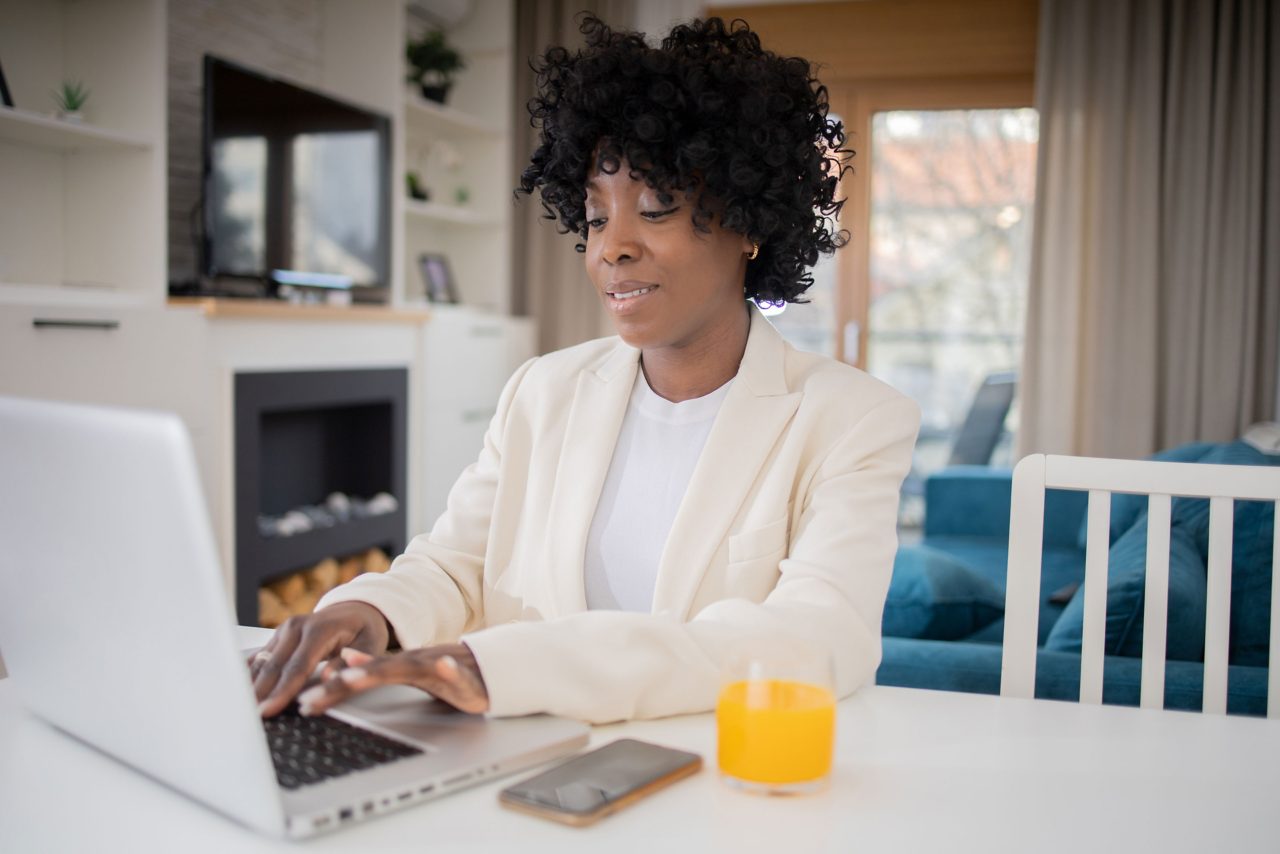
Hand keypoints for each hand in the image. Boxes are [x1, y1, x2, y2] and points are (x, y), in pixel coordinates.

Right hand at [249, 601, 390, 716]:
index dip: (281, 691)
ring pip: (262, 663)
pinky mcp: (278, 637)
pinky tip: (238, 695)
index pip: (297, 667)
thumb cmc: (364, 631)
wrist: (356, 610)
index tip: (267, 711)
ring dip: (249, 687)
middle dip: (259, 694)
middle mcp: (296, 626)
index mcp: (320, 629)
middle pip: (273, 666)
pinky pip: (260, 659)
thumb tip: (329, 678)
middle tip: (246, 720)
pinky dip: (249, 677)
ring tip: (238, 711)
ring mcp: (284, 630)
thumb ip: (349, 663)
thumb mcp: (369, 644)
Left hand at [296, 644, 489, 715]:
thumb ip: (377, 666)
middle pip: (370, 674)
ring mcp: (435, 666)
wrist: (489, 667)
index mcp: (397, 666)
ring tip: (352, 677)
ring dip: (379, 670)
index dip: (330, 688)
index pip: (357, 677)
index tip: (302, 703)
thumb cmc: (447, 673)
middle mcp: (411, 663)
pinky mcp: (463, 675)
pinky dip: (449, 670)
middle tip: (310, 700)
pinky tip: (444, 667)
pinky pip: (455, 671)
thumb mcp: (407, 671)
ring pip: (404, 668)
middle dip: (339, 686)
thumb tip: (343, 660)